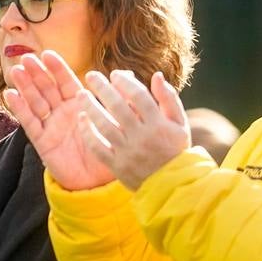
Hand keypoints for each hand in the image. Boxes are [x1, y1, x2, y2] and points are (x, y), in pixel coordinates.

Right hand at [4, 51, 113, 189]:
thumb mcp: (116, 123)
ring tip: (16, 72)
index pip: (66, 82)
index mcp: (79, 105)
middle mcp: (62, 112)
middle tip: (26, 59)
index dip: (57, 68)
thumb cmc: (108, 152)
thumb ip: (120, 99)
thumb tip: (125, 74)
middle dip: (37, 73)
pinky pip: (29, 122)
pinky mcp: (42, 141)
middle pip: (46, 88)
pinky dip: (20, 108)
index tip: (48, 54)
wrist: (97, 182)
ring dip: (25, 86)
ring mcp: (50, 126)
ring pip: (35, 102)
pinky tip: (11, 95)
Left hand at [67, 69, 189, 190]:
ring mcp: (128, 152)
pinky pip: (98, 147)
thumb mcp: (179, 123)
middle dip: (102, 88)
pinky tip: (81, 119)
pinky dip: (87, 132)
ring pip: (104, 125)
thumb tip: (156, 75)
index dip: (125, 82)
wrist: (172, 186)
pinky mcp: (117, 166)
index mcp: (159, 124)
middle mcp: (142, 137)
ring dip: (90, 107)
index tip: (114, 74)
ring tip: (81, 94)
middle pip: (118, 107)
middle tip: (91, 75)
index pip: (138, 96)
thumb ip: (168, 98)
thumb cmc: (176, 150)